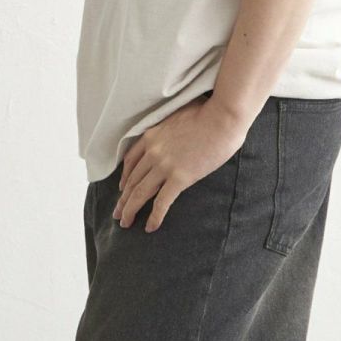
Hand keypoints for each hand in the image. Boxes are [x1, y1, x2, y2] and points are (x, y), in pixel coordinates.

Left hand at [113, 94, 247, 232]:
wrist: (222, 117)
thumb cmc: (208, 112)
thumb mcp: (178, 115)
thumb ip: (170, 127)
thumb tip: (176, 133)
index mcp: (152, 135)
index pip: (130, 160)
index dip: (124, 177)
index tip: (121, 189)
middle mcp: (153, 151)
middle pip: (131, 180)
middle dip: (122, 199)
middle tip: (117, 213)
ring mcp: (164, 165)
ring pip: (140, 193)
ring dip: (130, 210)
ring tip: (125, 223)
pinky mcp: (180, 177)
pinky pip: (162, 202)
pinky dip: (154, 217)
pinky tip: (150, 227)